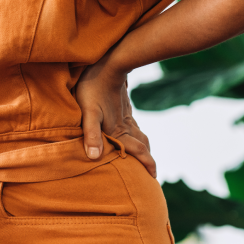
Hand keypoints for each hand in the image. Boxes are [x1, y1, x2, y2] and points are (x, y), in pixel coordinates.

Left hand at [75, 59, 156, 177]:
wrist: (107, 66)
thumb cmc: (93, 90)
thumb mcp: (89, 114)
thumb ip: (91, 135)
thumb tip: (94, 157)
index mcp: (119, 131)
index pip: (138, 151)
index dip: (146, 164)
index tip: (153, 177)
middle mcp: (126, 125)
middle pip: (142, 144)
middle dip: (147, 158)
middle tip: (151, 171)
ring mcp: (125, 115)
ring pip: (139, 134)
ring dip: (143, 146)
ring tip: (143, 154)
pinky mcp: (122, 107)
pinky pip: (133, 124)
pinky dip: (136, 133)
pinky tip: (131, 131)